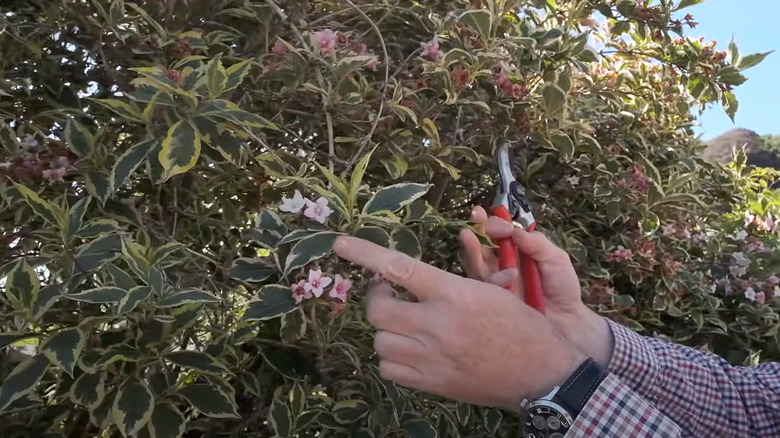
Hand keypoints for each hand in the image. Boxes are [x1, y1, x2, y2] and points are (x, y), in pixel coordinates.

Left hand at [333, 236, 586, 408]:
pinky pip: (389, 368)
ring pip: (379, 340)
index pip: (398, 267)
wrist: (542, 374)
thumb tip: (429, 264)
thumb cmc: (522, 325)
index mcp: (454, 293)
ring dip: (386, 329)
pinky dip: (392, 357)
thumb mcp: (495, 291)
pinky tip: (409, 350)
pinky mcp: (432, 384)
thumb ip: (456, 278)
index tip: (340, 244)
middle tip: (387, 293)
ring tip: (404, 324)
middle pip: (377, 310)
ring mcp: (431, 358)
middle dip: (377, 298)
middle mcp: (437, 325)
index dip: (364, 254)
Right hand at [459, 206, 612, 366]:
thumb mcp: (556, 260)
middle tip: (473, 216)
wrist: (568, 324)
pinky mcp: (491, 304)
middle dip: (475, 229)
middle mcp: (501, 266)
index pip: (499, 234)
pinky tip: (509, 276)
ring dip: (471, 249)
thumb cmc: (563, 289)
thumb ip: (538, 243)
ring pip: (475, 264)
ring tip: (468, 236)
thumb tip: (514, 231)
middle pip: (481, 245)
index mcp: (516, 253)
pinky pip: (483, 289)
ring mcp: (494, 286)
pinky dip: (493, 279)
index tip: (500, 223)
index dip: (496, 224)